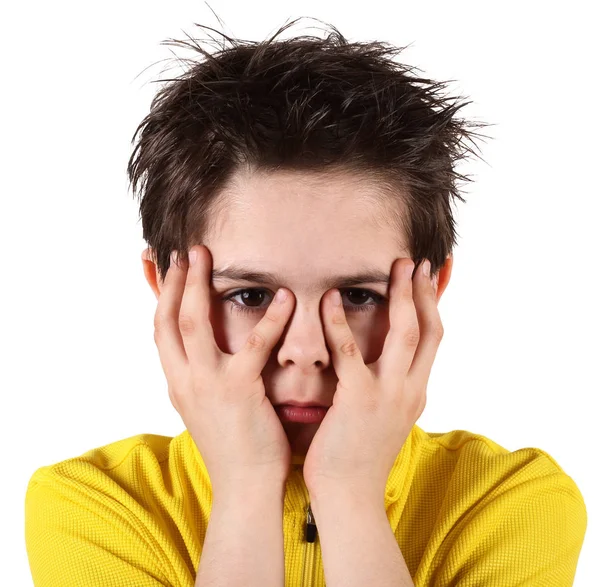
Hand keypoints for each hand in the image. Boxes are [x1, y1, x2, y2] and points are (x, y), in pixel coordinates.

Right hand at [152, 244, 294, 493]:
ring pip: (193, 322)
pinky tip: (285, 297)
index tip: (156, 266)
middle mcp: (183, 380)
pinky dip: (269, 318)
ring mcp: (206, 384)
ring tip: (204, 255)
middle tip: (183, 250)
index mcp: (177, 383)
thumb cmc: (233, 445)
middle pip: (168, 318)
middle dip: (172, 280)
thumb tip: (198, 353)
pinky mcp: (237, 391)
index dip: (156, 295)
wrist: (244, 487)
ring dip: (197, 284)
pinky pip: (253, 345)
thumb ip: (199, 377)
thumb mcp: (204, 407)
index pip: (158, 330)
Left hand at [303, 257, 443, 500]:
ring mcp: (389, 395)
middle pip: (429, 330)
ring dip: (402, 296)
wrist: (349, 497)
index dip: (434, 307)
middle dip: (425, 293)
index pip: (433, 341)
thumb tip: (383, 365)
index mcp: (415, 393)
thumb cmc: (358, 457)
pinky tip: (328, 299)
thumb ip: (388, 389)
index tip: (430, 279)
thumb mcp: (384, 418)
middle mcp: (411, 390)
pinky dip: (339, 322)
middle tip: (417, 262)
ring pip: (406, 333)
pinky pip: (350, 351)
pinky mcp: (359, 400)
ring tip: (394, 267)